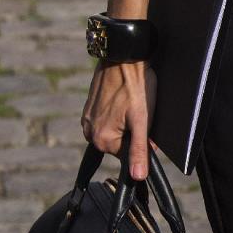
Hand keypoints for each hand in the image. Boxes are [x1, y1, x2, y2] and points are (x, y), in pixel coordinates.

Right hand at [81, 61, 156, 180]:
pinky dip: (118, 111)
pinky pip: (108, 117)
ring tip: (131, 100)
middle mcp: (90, 133)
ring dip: (126, 120)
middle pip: (120, 142)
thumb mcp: (142, 119)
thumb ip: (139, 149)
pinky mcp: (90, 107)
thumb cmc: (135, 85)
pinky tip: (124, 97)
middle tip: (138, 109)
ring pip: (115, 129)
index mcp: (102, 140)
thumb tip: (137, 177)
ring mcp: (88, 119)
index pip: (128, 154)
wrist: (123, 55)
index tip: (145, 122)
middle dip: (133, 130)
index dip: (142, 140)